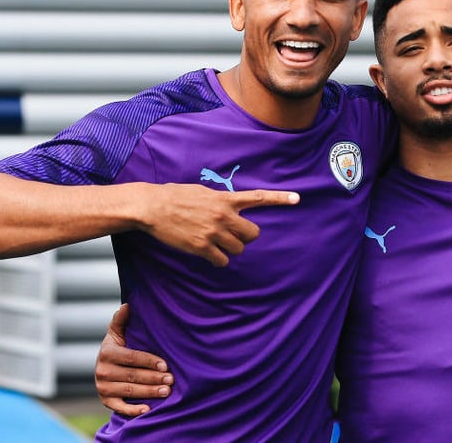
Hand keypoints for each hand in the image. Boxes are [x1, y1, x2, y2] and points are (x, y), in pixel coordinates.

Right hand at [95, 304, 173, 416]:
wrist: (106, 366)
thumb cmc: (119, 347)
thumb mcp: (117, 332)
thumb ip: (121, 320)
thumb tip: (127, 305)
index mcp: (107, 353)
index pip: (132, 358)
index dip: (149, 361)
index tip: (165, 365)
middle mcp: (102, 371)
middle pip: (133, 376)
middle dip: (154, 378)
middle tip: (172, 379)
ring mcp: (103, 387)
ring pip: (130, 391)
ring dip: (149, 392)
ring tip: (167, 391)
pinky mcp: (106, 400)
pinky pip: (119, 408)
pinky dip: (133, 410)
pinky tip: (148, 410)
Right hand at [140, 184, 299, 266]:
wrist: (153, 207)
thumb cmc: (175, 196)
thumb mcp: (202, 191)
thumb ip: (220, 200)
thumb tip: (228, 207)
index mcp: (225, 199)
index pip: (258, 198)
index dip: (280, 198)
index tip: (297, 198)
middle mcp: (224, 215)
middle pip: (253, 234)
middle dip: (246, 237)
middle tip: (232, 235)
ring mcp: (214, 232)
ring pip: (238, 249)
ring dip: (230, 249)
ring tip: (215, 242)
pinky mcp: (202, 246)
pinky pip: (222, 261)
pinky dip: (218, 260)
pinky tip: (207, 252)